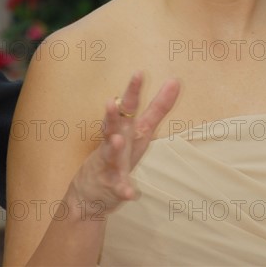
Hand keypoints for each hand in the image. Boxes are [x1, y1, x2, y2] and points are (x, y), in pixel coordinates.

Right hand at [69, 72, 179, 215]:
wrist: (90, 191)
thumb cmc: (120, 152)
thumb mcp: (141, 128)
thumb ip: (158, 107)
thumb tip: (175, 80)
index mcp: (123, 126)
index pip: (127, 106)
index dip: (132, 90)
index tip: (138, 73)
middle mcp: (114, 141)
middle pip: (113, 125)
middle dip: (111, 114)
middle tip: (111, 101)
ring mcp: (110, 163)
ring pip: (110, 154)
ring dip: (114, 147)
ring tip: (118, 140)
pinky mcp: (111, 186)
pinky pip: (118, 188)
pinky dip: (123, 190)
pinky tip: (129, 193)